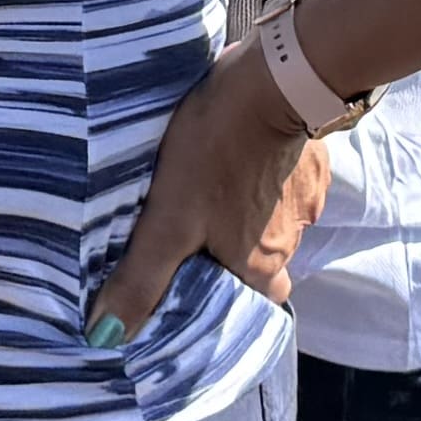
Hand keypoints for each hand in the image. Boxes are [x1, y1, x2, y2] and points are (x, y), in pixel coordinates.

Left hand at [85, 38, 334, 341]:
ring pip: (272, 225)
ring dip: (245, 216)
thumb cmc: (214, 152)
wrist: (273, 81)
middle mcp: (291, 243)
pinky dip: (264, 181)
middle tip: (194, 235)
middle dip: (229, 256)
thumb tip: (107, 338)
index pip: (247, 307)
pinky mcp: (312, 164)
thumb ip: (141, 279)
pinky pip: (286, 187)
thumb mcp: (167, 220)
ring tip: (208, 193)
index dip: (221, 303)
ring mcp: (306, 202)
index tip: (193, 288)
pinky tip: (237, 162)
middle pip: (258, 266)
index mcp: (259, 266)